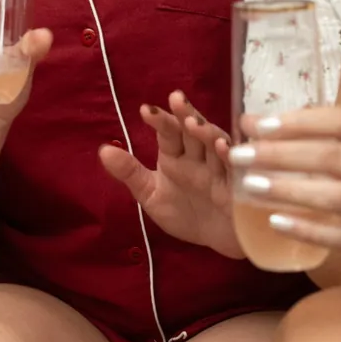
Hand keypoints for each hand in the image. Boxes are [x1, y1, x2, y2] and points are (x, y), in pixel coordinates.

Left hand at [100, 91, 242, 259]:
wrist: (214, 242)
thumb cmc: (185, 214)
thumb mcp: (152, 195)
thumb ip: (130, 173)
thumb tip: (103, 150)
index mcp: (176, 156)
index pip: (168, 133)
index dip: (160, 120)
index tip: (145, 111)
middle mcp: (198, 157)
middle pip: (193, 131)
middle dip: (186, 114)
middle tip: (176, 99)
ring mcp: (219, 169)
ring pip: (215, 143)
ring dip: (206, 132)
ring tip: (194, 124)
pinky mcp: (237, 185)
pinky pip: (235, 168)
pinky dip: (229, 157)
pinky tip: (223, 148)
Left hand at [230, 105, 340, 275]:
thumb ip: (332, 134)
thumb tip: (266, 121)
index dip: (298, 121)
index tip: (257, 124)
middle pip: (332, 156)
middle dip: (280, 154)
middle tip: (240, 155)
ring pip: (335, 196)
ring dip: (288, 189)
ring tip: (250, 185)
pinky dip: (307, 229)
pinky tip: (276, 222)